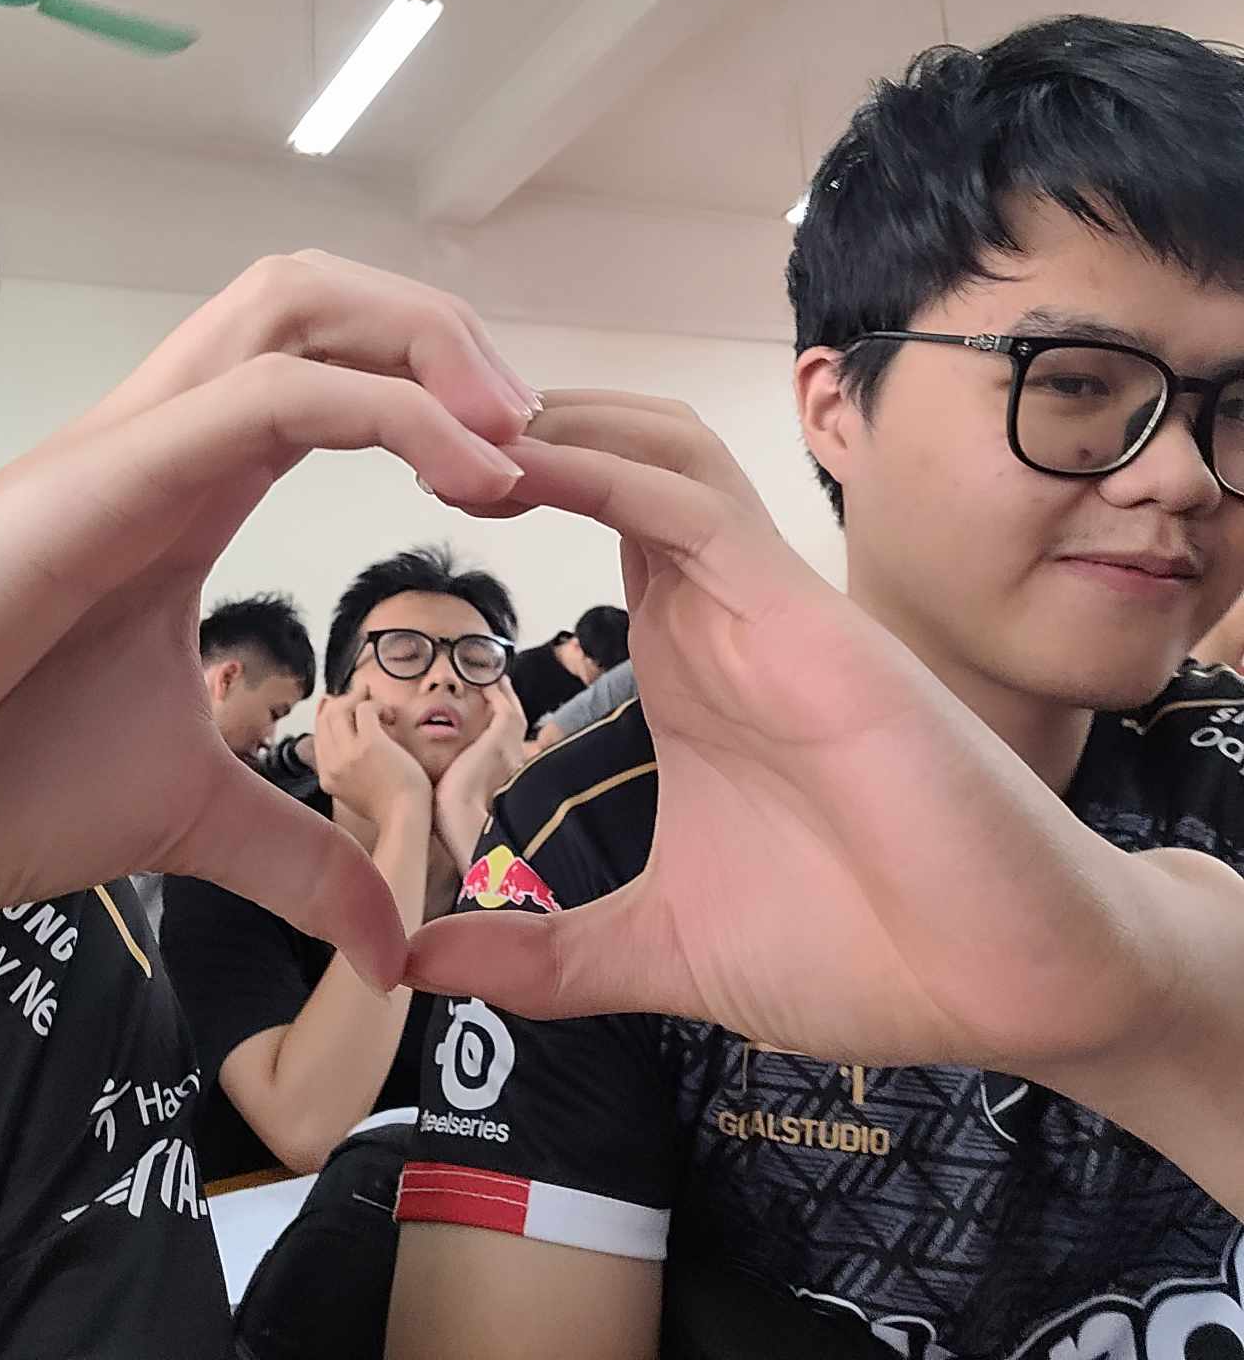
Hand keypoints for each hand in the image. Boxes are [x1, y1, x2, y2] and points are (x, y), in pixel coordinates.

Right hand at [0, 253, 535, 989]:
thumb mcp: (183, 816)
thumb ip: (292, 855)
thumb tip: (386, 939)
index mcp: (186, 486)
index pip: (325, 369)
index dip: (435, 393)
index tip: (523, 481)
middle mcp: (163, 437)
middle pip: (317, 297)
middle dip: (440, 332)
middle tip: (534, 426)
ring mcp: (130, 444)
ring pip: (293, 301)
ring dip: (424, 343)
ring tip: (514, 426)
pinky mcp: (103, 478)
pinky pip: (271, 395)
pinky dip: (392, 414)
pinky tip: (472, 478)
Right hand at [313, 682, 431, 825]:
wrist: (405, 818)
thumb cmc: (392, 806)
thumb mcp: (356, 791)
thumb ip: (345, 769)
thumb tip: (347, 737)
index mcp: (327, 776)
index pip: (319, 734)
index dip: (329, 713)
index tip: (341, 701)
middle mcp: (332, 764)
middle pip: (326, 718)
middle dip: (344, 701)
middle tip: (363, 695)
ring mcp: (348, 753)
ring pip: (340, 709)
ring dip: (359, 700)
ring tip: (379, 708)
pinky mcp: (369, 743)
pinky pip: (364, 708)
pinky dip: (377, 706)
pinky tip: (389, 717)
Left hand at [407, 392, 1152, 1070]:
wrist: (1006, 982)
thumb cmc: (860, 947)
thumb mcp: (660, 952)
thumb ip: (544, 954)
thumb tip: (421, 967)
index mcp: (685, 661)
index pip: (586, 514)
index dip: (497, 478)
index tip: (398, 474)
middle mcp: (719, 610)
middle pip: (611, 447)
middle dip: (506, 419)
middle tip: (391, 414)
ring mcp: (764, 603)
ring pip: (654, 446)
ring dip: (547, 421)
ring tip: (436, 419)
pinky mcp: (804, 615)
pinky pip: (691, 504)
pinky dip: (598, 466)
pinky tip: (513, 464)